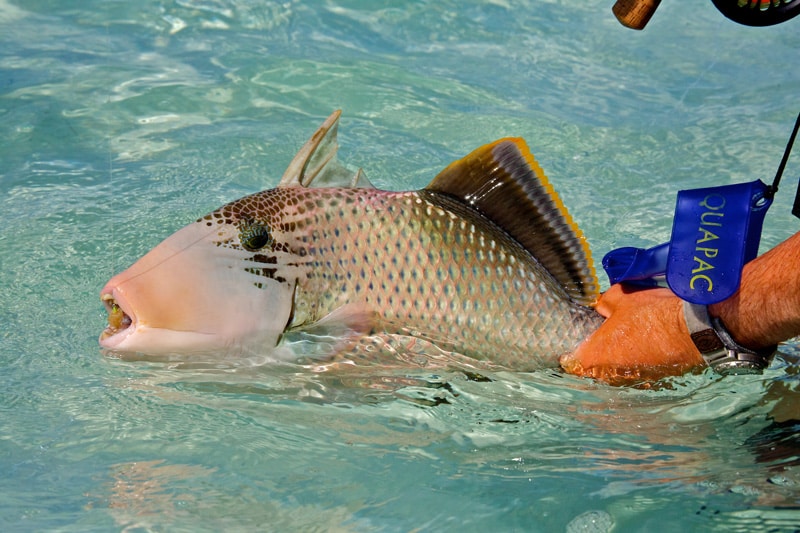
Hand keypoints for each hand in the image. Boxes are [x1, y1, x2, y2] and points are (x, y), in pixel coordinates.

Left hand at [560, 284, 703, 383]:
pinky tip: (644, 347)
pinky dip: (637, 363)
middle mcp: (611, 375)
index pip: (570, 363)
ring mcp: (633, 380)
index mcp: (596, 356)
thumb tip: (601, 307)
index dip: (569, 353)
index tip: (572, 345)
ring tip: (624, 341)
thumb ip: (604, 304)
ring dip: (616, 361)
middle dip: (594, 355)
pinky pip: (636, 373)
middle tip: (599, 338)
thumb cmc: (652, 314)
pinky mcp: (653, 381)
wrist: (694, 330)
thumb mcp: (621, 297)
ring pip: (615, 373)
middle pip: (592, 370)